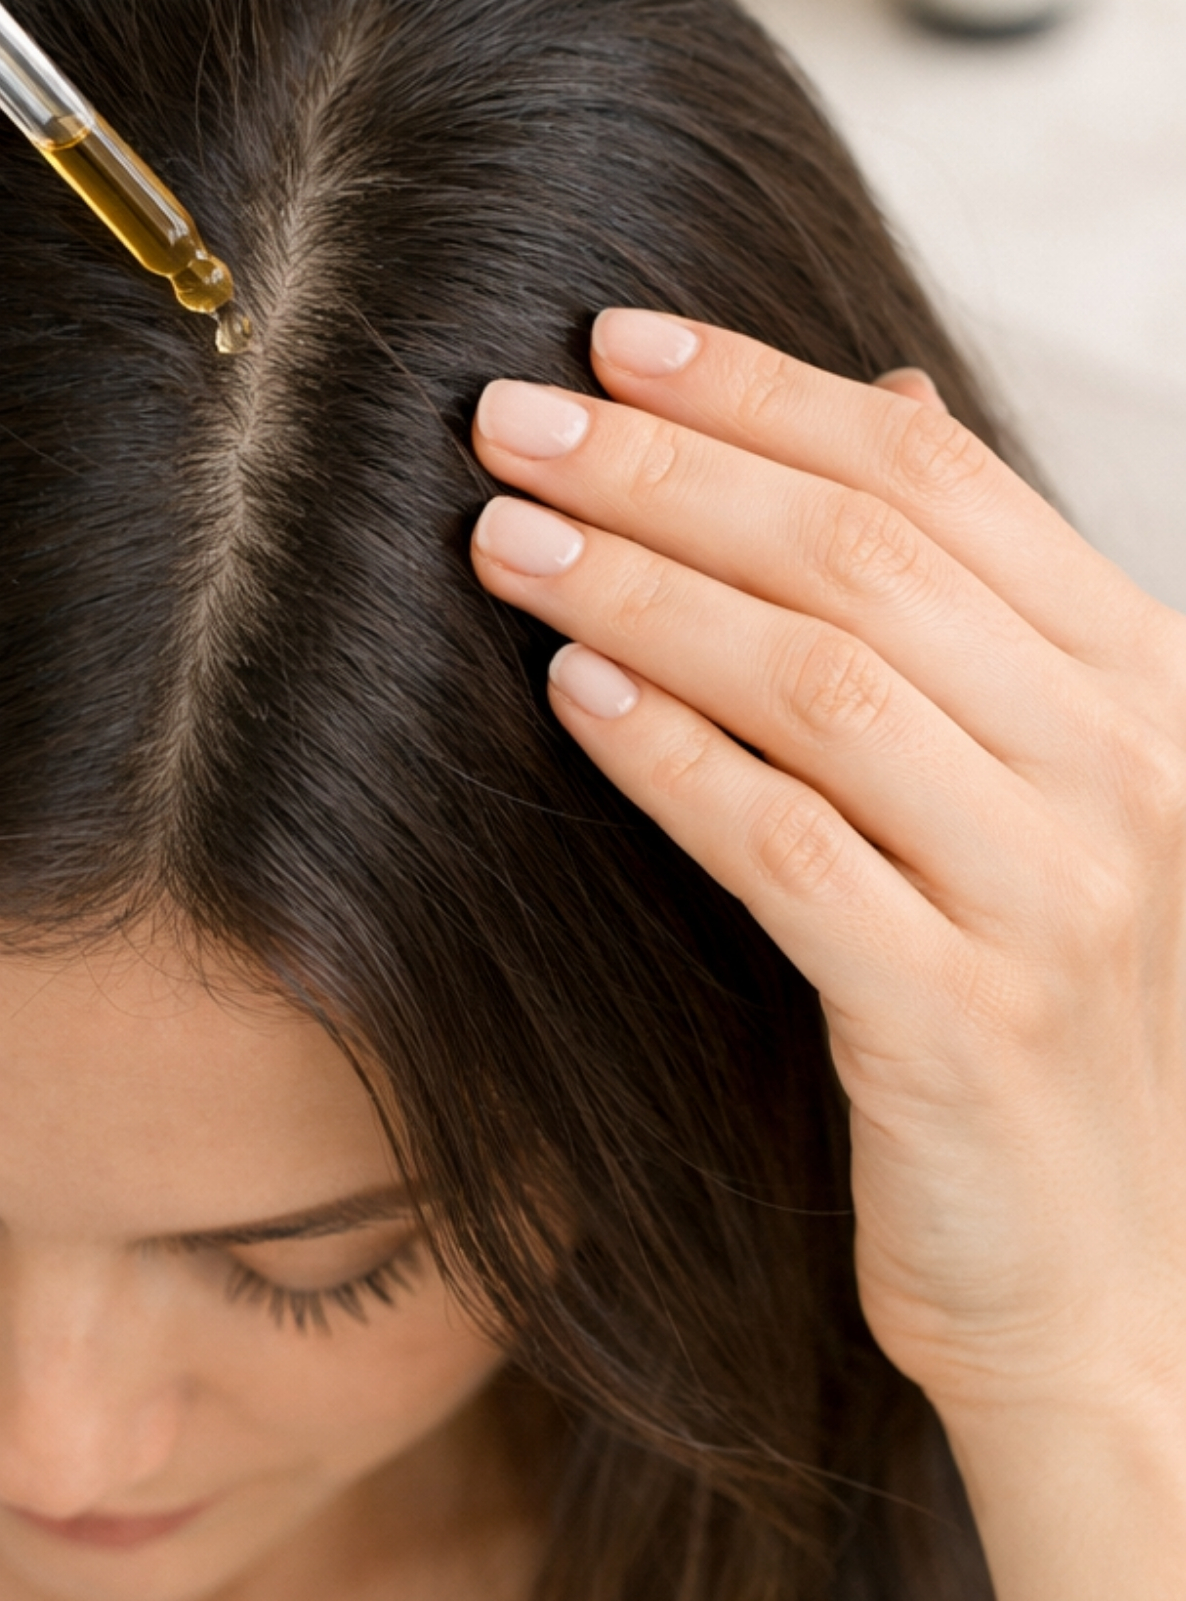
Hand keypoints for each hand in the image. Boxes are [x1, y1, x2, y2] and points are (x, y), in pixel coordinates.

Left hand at [469, 311, 1185, 1431]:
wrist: (1120, 1280)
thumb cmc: (1041, 1001)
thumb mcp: (1041, 781)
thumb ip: (973, 604)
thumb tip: (885, 398)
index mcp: (1143, 681)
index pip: (934, 479)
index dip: (763, 391)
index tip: (609, 340)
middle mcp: (1124, 766)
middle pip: (859, 558)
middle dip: (666, 468)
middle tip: (507, 416)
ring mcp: (1057, 895)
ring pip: (820, 682)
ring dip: (641, 589)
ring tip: (500, 533)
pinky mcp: (963, 1022)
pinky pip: (788, 846)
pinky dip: (669, 753)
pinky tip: (569, 688)